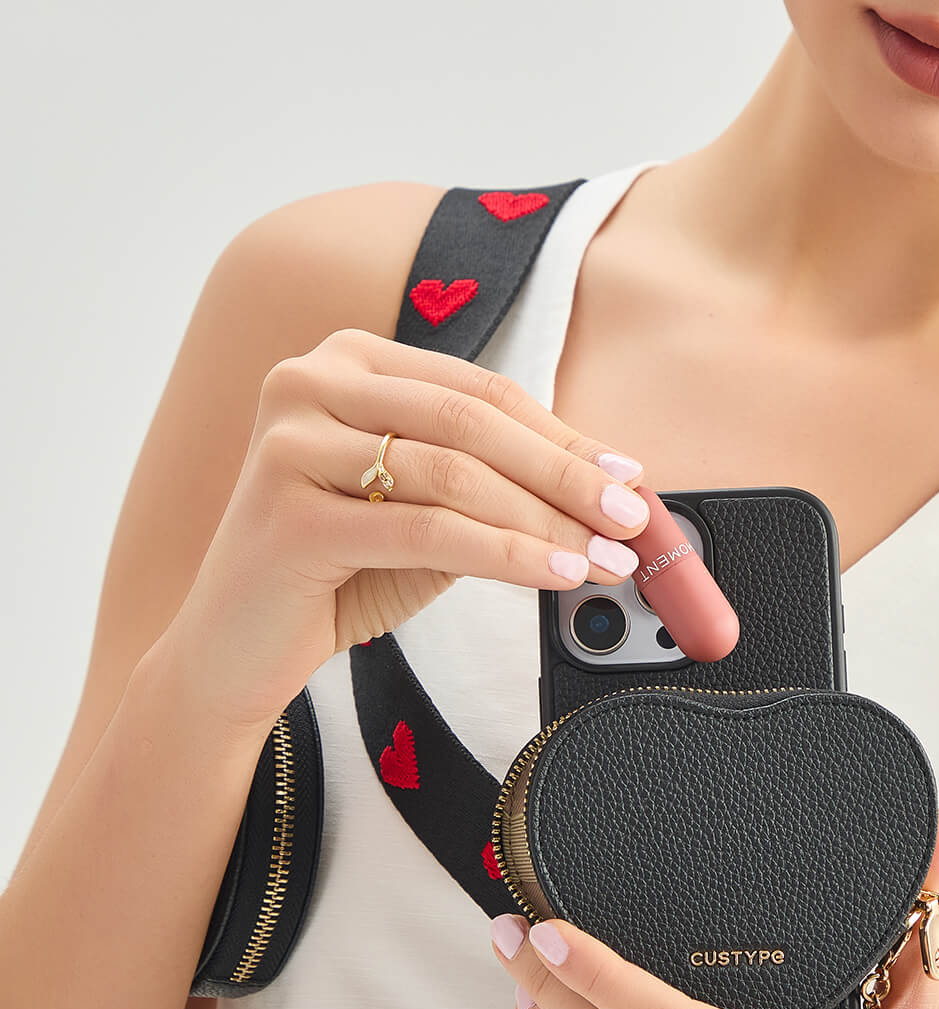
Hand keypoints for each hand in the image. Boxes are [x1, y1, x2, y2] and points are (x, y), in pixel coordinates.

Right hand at [159, 327, 650, 735]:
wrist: (236, 647)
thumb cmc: (342, 570)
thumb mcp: (430, 509)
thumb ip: (499, 483)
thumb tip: (612, 485)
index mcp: (349, 361)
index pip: (483, 392)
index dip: (565, 436)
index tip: (629, 477)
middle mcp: (311, 381)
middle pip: (474, 423)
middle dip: (568, 475)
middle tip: (631, 519)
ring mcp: (290, 442)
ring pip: (456, 474)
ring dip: (548, 520)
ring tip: (605, 557)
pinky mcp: (287, 513)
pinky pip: (427, 530)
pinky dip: (506, 554)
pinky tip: (554, 573)